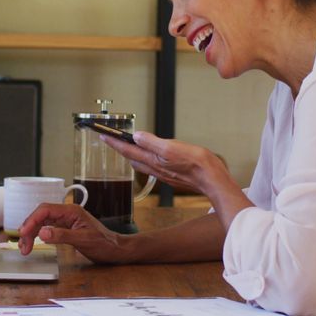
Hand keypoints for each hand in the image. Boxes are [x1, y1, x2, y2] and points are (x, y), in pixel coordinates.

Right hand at [17, 203, 129, 263]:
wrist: (116, 250)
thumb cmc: (104, 244)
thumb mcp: (83, 241)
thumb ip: (62, 236)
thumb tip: (42, 233)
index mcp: (71, 211)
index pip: (45, 210)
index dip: (31, 220)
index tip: (23, 233)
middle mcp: (67, 213)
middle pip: (41, 216)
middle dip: (29, 229)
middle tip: (23, 246)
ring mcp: (66, 221)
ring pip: (42, 222)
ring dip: (32, 233)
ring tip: (25, 248)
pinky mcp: (66, 228)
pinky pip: (48, 228)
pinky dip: (39, 235)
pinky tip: (34, 242)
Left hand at [101, 131, 228, 194]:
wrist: (211, 180)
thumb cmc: (195, 163)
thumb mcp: (171, 147)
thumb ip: (152, 142)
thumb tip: (136, 137)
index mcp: (153, 161)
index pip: (128, 150)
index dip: (114, 143)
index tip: (103, 136)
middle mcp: (156, 169)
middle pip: (133, 158)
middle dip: (121, 150)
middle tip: (113, 141)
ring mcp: (164, 174)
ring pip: (143, 164)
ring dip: (134, 155)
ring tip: (129, 148)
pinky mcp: (172, 175)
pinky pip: (154, 167)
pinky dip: (147, 160)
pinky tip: (152, 157)